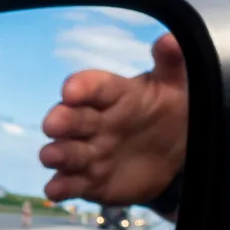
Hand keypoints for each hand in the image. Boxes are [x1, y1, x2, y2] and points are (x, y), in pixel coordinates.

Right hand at [37, 32, 186, 206]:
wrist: (176, 154)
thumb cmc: (169, 111)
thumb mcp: (176, 85)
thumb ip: (172, 62)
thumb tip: (170, 40)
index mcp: (114, 95)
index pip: (94, 86)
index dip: (81, 87)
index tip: (70, 90)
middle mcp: (95, 122)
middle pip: (72, 118)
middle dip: (60, 121)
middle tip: (53, 125)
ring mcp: (89, 152)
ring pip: (66, 152)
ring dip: (56, 154)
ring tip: (53, 157)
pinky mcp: (89, 180)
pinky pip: (70, 184)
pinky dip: (60, 187)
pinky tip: (56, 190)